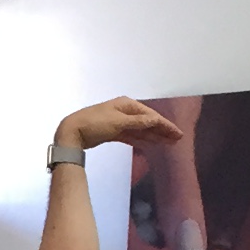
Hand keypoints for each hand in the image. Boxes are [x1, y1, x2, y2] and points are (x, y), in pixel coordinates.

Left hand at [56, 97, 184, 156]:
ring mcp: (119, 121)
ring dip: (153, 136)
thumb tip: (157, 119)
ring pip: (140, 129)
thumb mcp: (118, 122)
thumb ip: (139, 122)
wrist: (72, 132)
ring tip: (167, 143)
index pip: (151, 115)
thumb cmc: (95, 124)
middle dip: (162, 130)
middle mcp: (124, 111)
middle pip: (148, 121)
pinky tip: (149, 144)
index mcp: (127, 105)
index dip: (166, 125)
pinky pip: (131, 135)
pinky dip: (140, 140)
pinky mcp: (112, 132)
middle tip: (177, 140)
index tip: (178, 134)